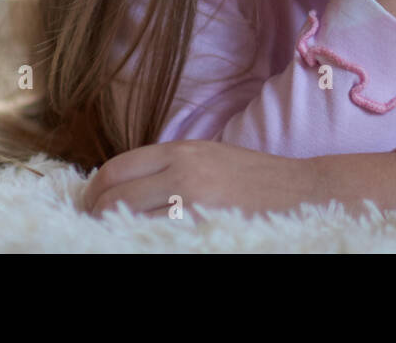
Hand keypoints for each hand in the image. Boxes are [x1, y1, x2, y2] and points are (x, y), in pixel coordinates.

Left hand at [81, 140, 321, 219]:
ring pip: (127, 222)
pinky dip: (140, 243)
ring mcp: (193, 204)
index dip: (93, 194)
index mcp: (181, 151)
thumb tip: (122, 185)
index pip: (115, 170)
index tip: (92, 208)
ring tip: (117, 240)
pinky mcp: (204, 229)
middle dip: (96, 218)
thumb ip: (168, 165)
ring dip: (114, 233)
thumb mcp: (208, 156)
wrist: (304, 193)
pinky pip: (154, 240)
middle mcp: (183, 173)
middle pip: (113, 199)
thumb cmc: (254, 178)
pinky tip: (143, 244)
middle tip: (97, 230)